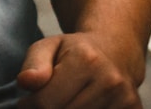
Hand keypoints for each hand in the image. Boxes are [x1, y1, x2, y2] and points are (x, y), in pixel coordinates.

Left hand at [16, 33, 142, 108]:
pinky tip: (84, 105)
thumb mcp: (49, 47)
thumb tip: (26, 81)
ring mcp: (124, 98)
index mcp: (86, 60)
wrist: (117, 50)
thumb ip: (34, 63)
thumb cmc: (76, 51)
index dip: (29, 105)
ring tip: (67, 101)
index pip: (45, 103)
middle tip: (49, 100)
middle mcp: (109, 80)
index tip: (29, 100)